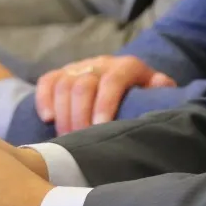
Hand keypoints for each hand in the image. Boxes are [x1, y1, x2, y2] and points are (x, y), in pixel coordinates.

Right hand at [36, 55, 175, 133]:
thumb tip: (162, 86)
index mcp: (126, 67)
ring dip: (63, 114)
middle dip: (80, 116)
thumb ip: (161, 91)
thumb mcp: (155, 93)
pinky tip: (48, 119)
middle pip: (83, 85)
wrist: (124, 79)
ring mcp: (78, 68)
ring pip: (63, 84)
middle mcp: (100, 64)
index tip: (100, 127)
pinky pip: (47, 81)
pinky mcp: (61, 74)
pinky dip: (44, 99)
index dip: (105, 103)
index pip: (113, 80)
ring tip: (66, 139)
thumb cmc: (141, 96)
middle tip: (79, 141)